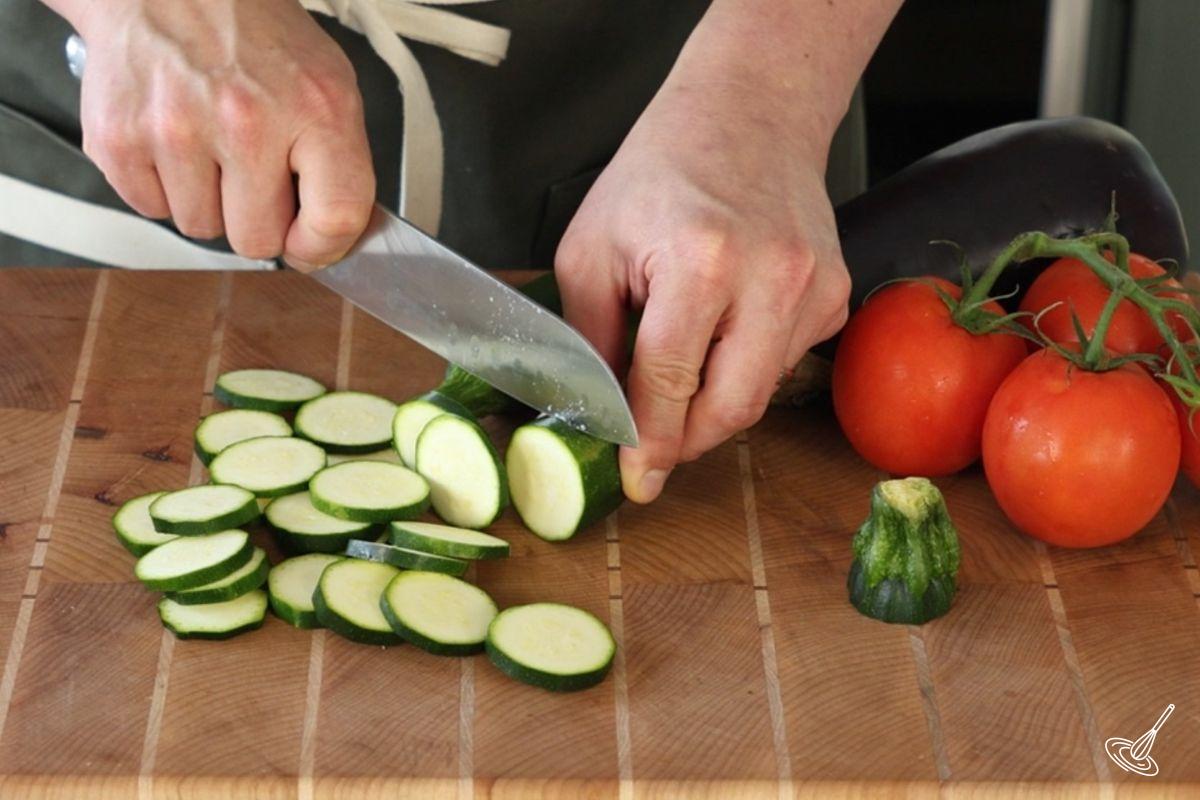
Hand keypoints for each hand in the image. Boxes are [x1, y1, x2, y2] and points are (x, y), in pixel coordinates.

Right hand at [69, 0, 373, 266]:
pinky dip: (163, 185)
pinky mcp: (119, 139)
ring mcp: (176, 131)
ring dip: (208, 200)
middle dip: (258, 219)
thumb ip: (342, 164)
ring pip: (201, 230)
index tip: (310, 243)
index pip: (335, 217)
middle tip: (253, 173)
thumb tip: (337, 237)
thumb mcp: (329, 86)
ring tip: (211, 145)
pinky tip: (176, 141)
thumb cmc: (252, 36)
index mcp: (313, 108)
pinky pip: (150, 208)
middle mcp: (245, 120)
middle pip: (257, 241)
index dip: (323, 246)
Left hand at [556, 78, 851, 502]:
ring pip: (759, 393)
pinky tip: (726, 322)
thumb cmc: (660, 175)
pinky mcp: (836, 296)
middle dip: (686, 439)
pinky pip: (783, 364)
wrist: (748, 115)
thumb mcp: (591, 247)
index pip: (668, 382)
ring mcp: (816, 288)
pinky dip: (745, 365)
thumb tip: (598, 415)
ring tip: (684, 348)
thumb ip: (591, 338)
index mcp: (701, 260)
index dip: (648, 442)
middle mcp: (772, 277)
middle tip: (652, 443)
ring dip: (713, 399)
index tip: (639, 482)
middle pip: (731, 407)